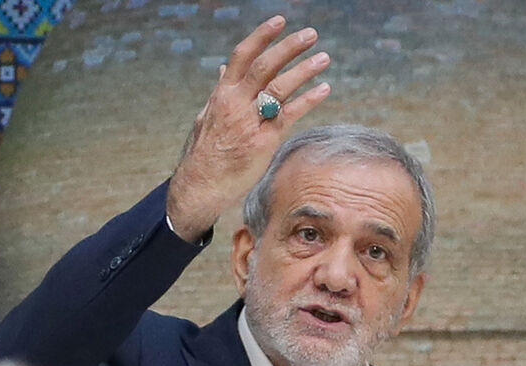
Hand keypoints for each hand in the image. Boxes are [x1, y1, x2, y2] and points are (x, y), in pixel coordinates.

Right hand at [167, 16, 330, 241]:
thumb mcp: (207, 116)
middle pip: (264, 67)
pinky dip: (308, 100)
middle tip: (311, 34)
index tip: (280, 20)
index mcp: (222, 94)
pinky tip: (324, 89)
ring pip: (279, 88)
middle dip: (289, 48)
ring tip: (324, 58)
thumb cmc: (206, 151)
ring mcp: (250, 122)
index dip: (262, 36)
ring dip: (304, 70)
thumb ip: (220, 91)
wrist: (201, 184)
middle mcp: (235, 103)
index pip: (242, 56)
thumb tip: (224, 68)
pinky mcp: (263, 142)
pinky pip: (289, 116)